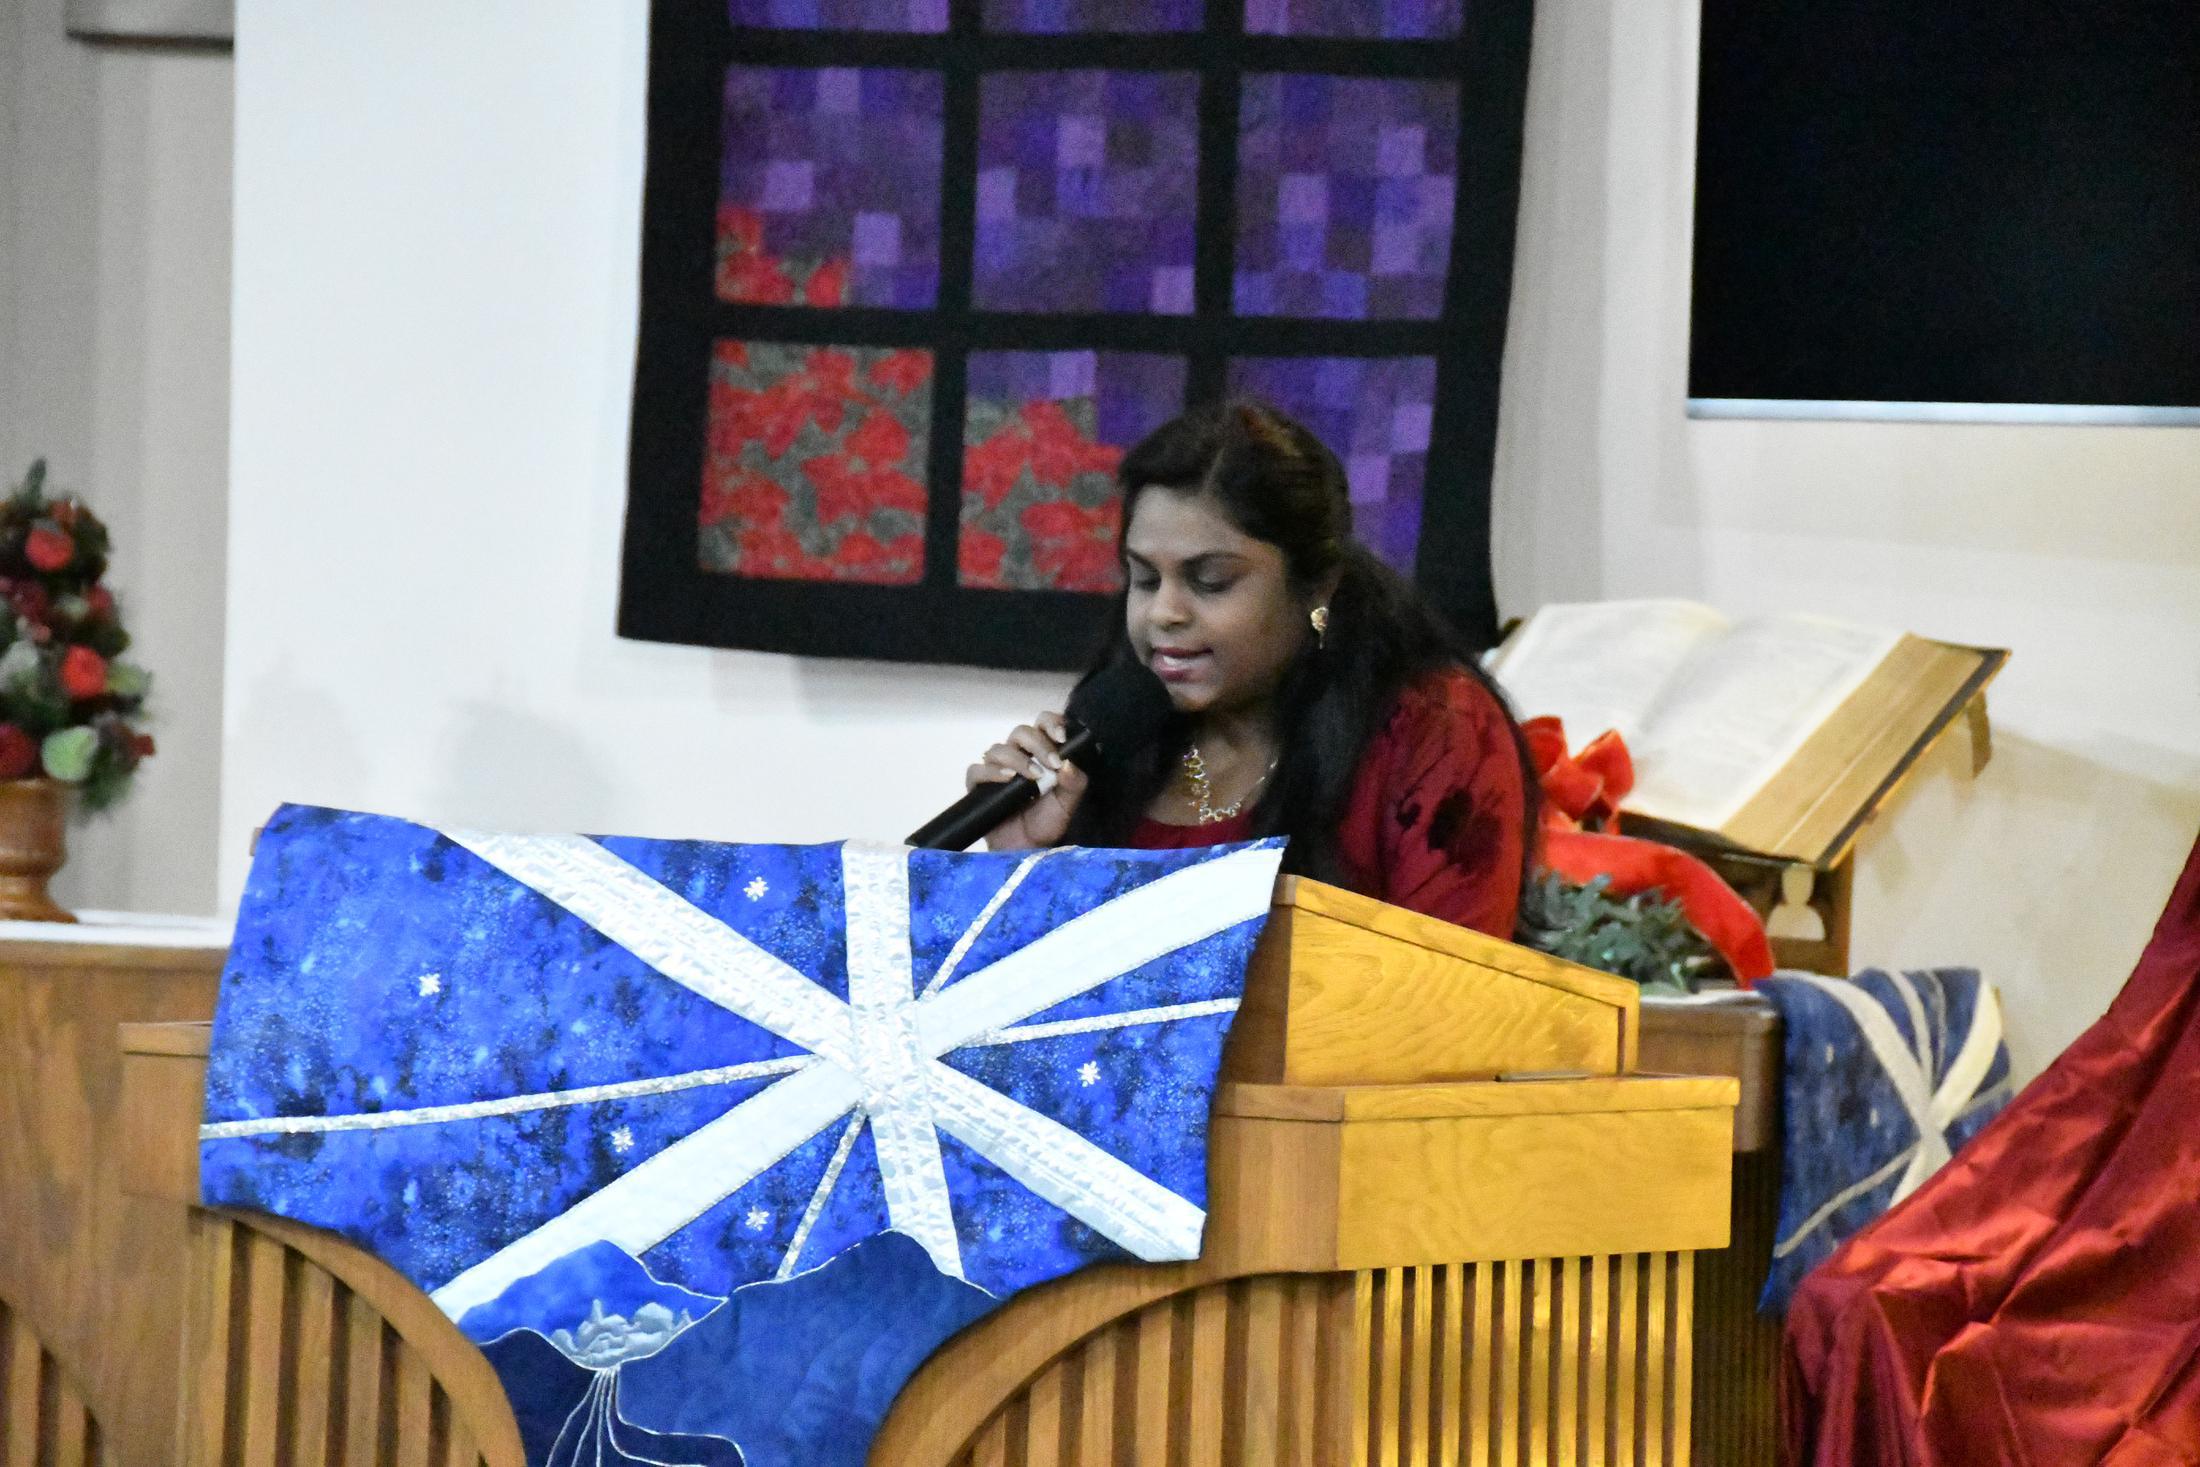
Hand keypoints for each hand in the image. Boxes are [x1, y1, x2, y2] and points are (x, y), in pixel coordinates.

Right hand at [965, 712, 1088, 850]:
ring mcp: (996, 769)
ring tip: (1033, 777)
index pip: (1042, 723)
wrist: (1028, 848)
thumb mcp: (1069, 802)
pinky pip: (977, 770)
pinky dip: (991, 772)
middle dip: (1039, 744)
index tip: (1061, 737)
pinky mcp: (978, 786)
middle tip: (1053, 764)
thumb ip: (1074, 782)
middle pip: (1021, 732)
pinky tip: (1007, 779)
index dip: (1051, 723)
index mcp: (1040, 752)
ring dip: (1018, 759)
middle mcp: (1017, 755)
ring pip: (999, 748)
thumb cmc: (1047, 821)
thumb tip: (1068, 763)